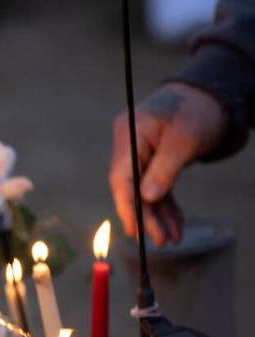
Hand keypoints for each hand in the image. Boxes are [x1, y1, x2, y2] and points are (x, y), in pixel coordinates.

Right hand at [109, 82, 226, 246]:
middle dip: (146, 216)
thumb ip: (164, 169)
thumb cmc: (199, 111)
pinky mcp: (154, 162)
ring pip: (145, 192)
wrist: (214, 96)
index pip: (121, 177)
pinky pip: (157, 188)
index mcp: (129, 134)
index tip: (135, 229)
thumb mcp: (185, 139)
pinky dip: (166, 206)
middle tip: (160, 241)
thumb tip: (147, 198)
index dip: (126, 205)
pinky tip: (175, 224)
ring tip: (173, 238)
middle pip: (131, 188)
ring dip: (158, 216)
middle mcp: (130, 146)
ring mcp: (141, 154)